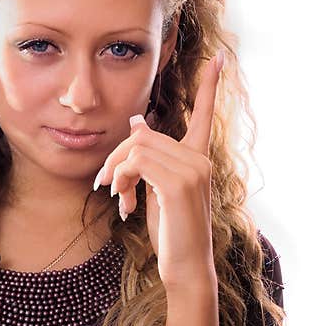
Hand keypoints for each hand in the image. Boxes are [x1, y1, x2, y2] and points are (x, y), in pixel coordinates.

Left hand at [93, 48, 224, 291]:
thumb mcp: (158, 189)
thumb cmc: (172, 231)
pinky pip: (136, 163)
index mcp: (199, 158)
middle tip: (106, 186)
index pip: (206, 114)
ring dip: (117, 173)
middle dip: (117, 159)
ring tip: (120, 199)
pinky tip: (126, 205)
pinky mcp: (179, 184)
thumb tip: (139, 120)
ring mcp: (192, 170)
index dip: (210, 85)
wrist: (187, 267)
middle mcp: (200, 159)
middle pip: (144, 135)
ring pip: (137, 148)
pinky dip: (122, 180)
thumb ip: (151, 157)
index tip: (219, 58)